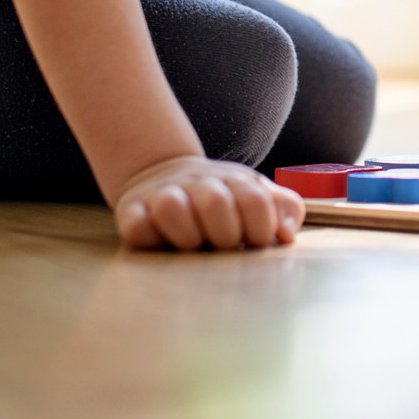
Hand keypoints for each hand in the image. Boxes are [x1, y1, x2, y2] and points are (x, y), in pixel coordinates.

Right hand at [113, 154, 304, 250]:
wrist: (162, 174)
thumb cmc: (220, 197)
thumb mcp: (255, 195)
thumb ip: (284, 208)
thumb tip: (286, 234)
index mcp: (234, 181)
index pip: (256, 201)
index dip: (261, 229)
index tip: (254, 241)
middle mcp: (198, 184)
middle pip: (216, 204)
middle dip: (225, 235)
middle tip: (223, 245)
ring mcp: (162, 196)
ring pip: (172, 209)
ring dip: (187, 236)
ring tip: (193, 245)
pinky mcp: (132, 212)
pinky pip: (137, 226)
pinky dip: (150, 238)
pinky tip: (162, 242)